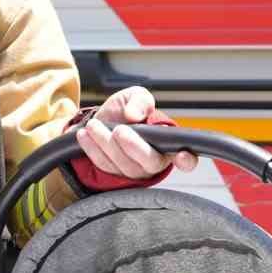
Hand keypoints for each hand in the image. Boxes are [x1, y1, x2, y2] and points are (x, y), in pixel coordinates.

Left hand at [76, 86, 197, 177]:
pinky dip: (92, 149)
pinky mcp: (113, 175)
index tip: (181, 155)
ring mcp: (134, 171)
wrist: (100, 120)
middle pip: (149, 161)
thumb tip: (134, 115)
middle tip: (119, 130)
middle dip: (133, 146)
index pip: (186, 158)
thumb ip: (139, 101)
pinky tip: (85, 134)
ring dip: (106, 143)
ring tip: (94, 125)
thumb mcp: (135, 97)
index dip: (187, 160)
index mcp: (168, 144)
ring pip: (123, 164)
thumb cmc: (126, 111)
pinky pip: (103, 165)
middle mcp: (154, 161)